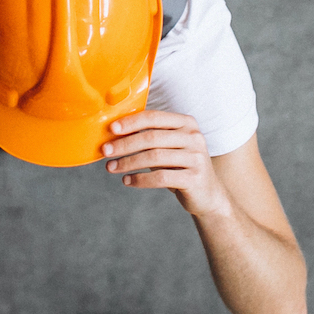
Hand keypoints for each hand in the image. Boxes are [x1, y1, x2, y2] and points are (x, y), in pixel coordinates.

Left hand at [102, 111, 231, 219]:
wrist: (208, 195)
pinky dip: (140, 179)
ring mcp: (196, 157)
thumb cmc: (180, 167)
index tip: (111, 129)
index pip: (154, 117)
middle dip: (125, 144)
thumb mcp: (169, 147)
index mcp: (186, 122)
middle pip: (151, 137)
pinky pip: (161, 177)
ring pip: (154, 157)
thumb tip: (114, 135)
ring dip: (128, 162)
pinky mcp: (195, 178)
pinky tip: (127, 181)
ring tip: (111, 167)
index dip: (131, 122)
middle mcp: (194, 136)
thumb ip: (150, 138)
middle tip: (105, 151)